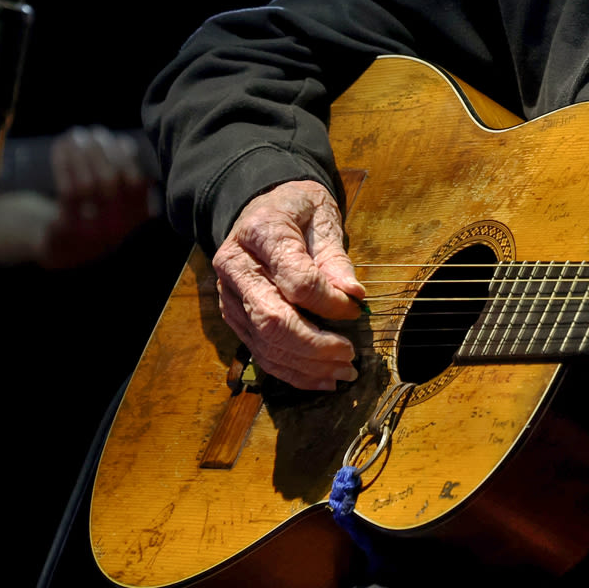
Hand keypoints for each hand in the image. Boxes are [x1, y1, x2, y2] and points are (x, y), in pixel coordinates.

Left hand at [0, 126, 156, 266]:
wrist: (64, 248)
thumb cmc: (96, 213)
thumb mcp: (119, 201)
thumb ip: (126, 176)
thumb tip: (126, 144)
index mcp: (136, 219)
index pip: (137, 183)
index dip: (127, 158)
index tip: (117, 139)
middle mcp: (117, 229)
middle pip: (110, 181)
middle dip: (101, 150)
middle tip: (93, 132)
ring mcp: (90, 233)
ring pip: (86, 185)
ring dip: (80, 154)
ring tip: (76, 135)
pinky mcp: (64, 232)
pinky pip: (66, 192)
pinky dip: (63, 165)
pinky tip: (61, 148)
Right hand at [211, 179, 364, 389]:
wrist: (261, 208)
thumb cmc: (296, 210)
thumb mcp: (321, 218)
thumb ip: (335, 258)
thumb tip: (354, 295)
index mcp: (260, 233)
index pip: (296, 280)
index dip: (329, 302)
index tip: (357, 308)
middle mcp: (236, 267)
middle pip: (273, 319)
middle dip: (315, 345)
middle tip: (350, 355)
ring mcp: (230, 296)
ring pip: (265, 342)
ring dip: (306, 365)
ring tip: (342, 373)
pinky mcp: (234, 317)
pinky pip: (260, 352)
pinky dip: (291, 371)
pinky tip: (321, 378)